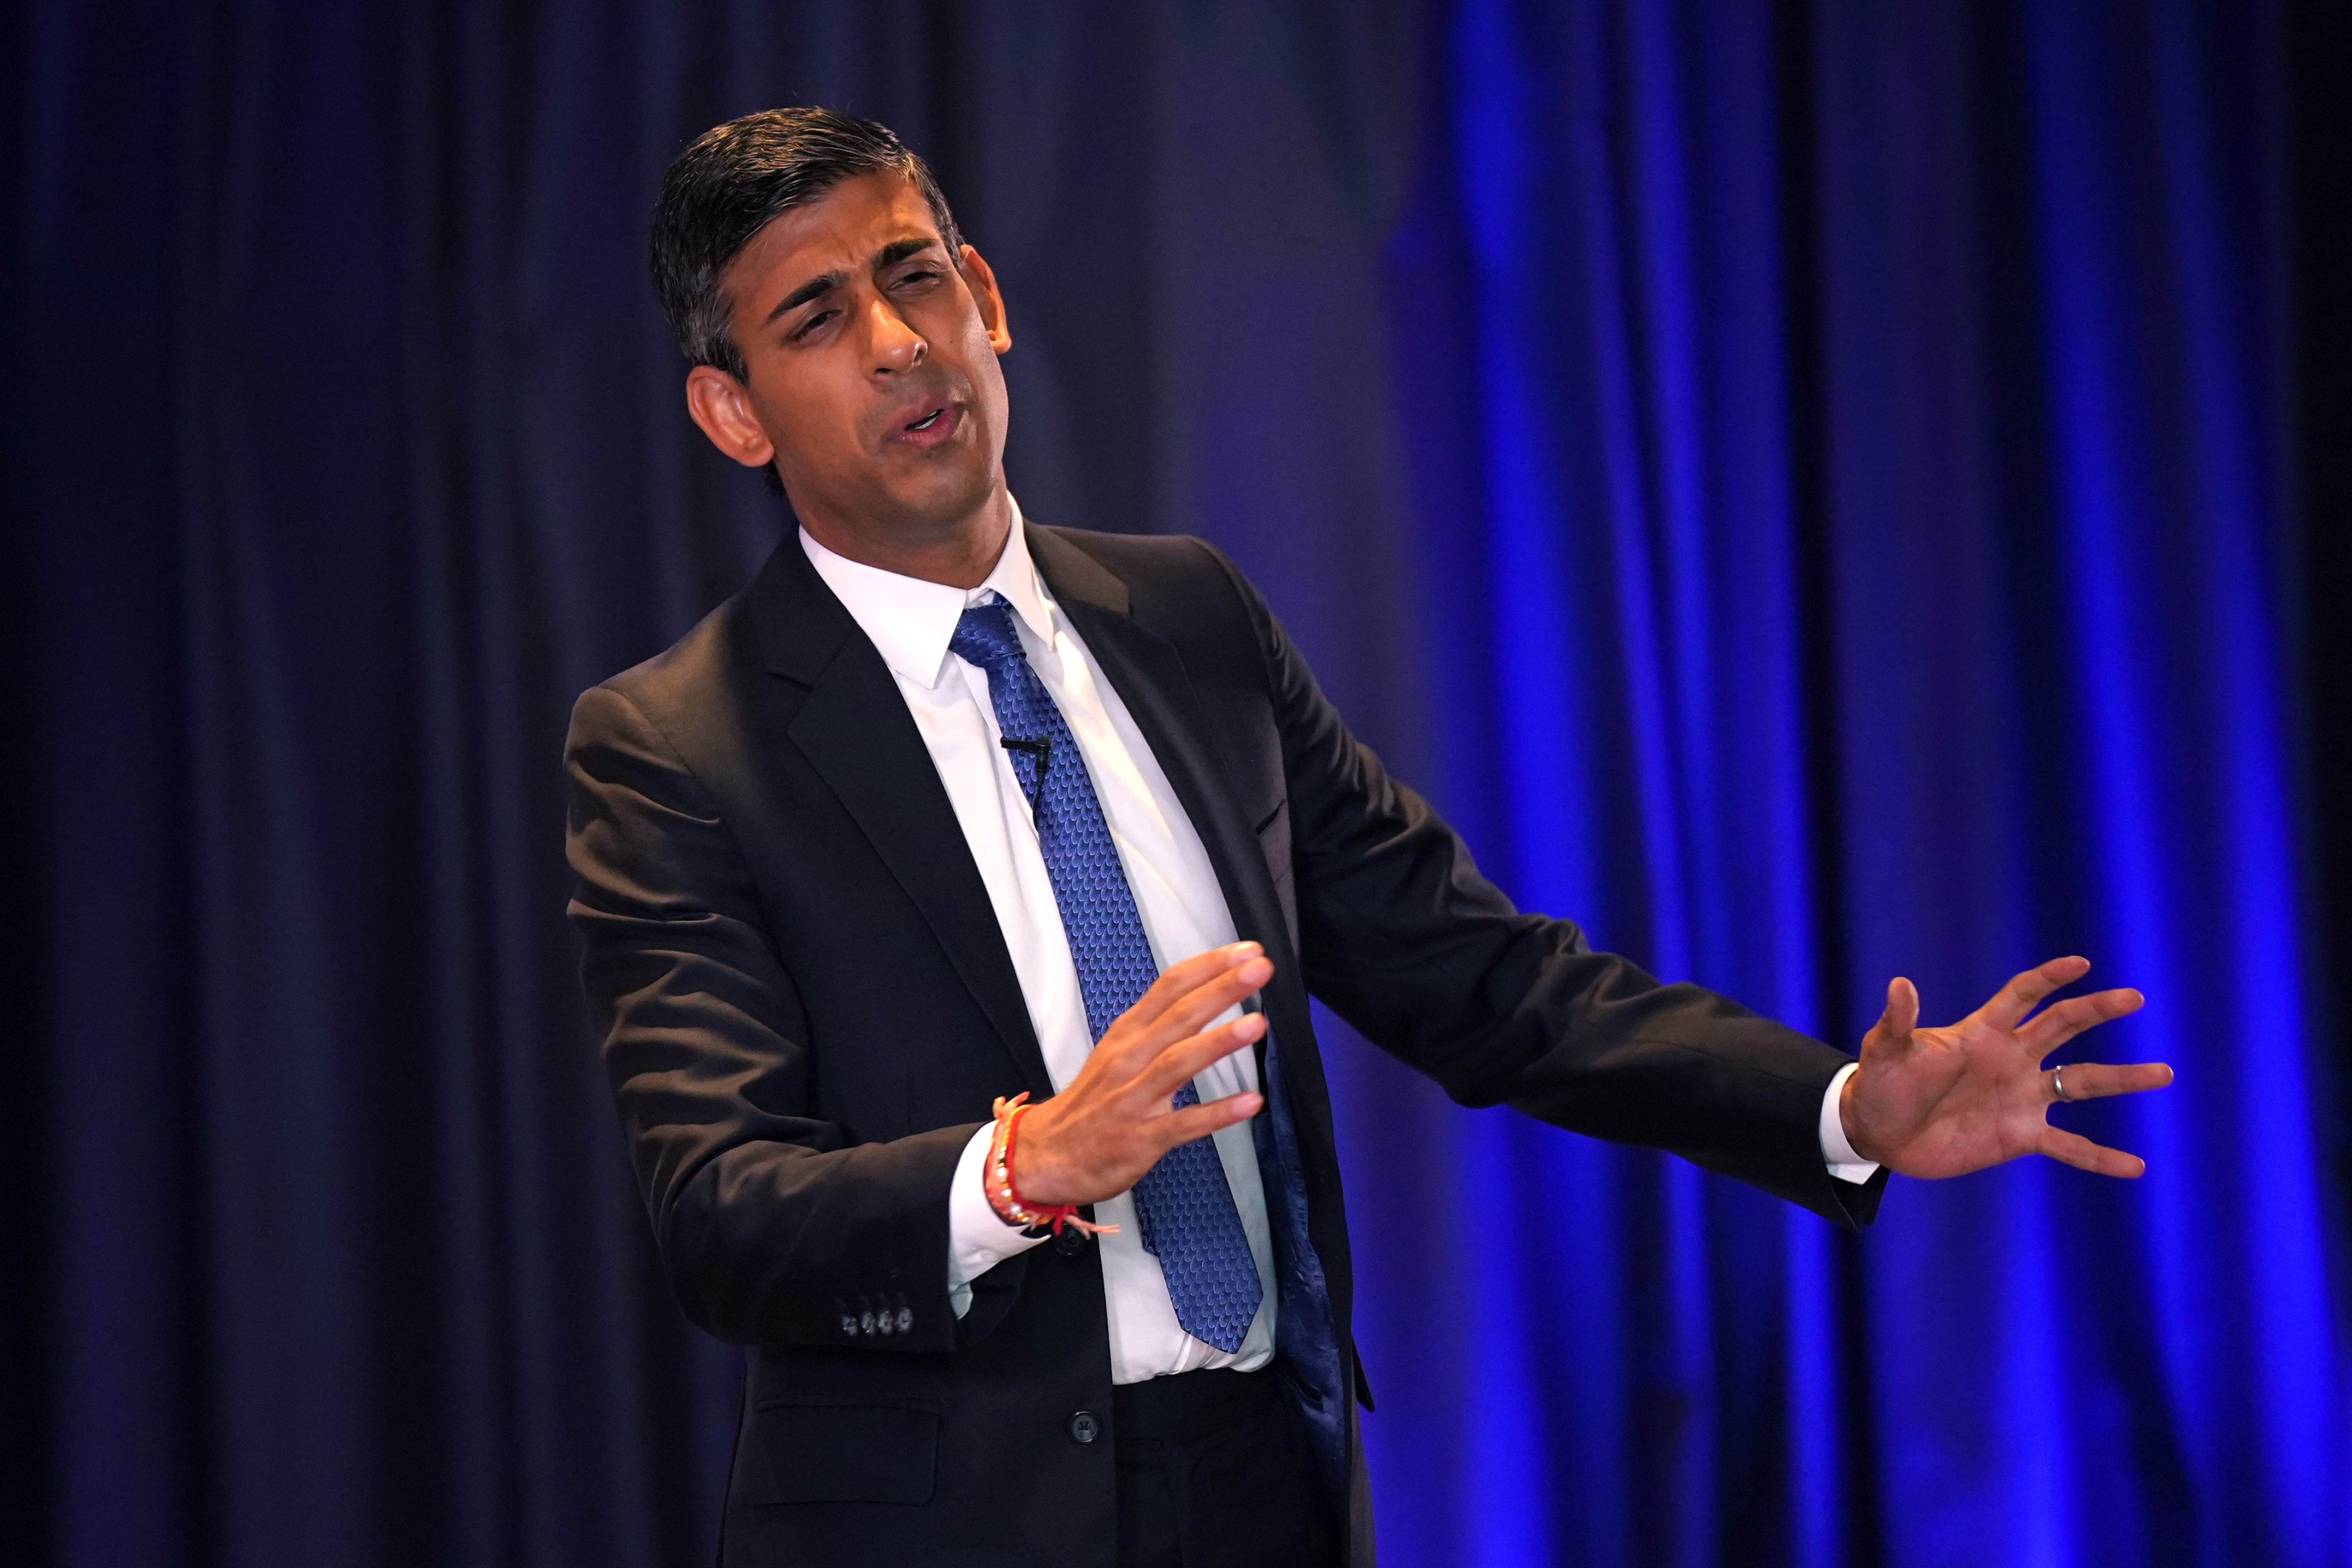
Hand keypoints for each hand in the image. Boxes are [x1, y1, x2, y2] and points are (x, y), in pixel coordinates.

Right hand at [1010, 942, 1271, 1205]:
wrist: (1048, 1155)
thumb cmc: (1093, 1102)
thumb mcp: (1117, 1051)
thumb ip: (1158, 1026)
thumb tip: (1206, 996)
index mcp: (1127, 1034)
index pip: (1169, 987)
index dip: (1208, 966)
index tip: (1246, 951)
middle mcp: (1129, 1059)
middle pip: (1178, 1016)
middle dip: (1220, 990)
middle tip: (1260, 969)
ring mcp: (1133, 1099)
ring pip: (1177, 1063)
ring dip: (1218, 1042)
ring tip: (1256, 1024)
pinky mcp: (1139, 1139)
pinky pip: (1183, 1124)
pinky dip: (1217, 1113)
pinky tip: (1249, 1101)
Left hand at [1840, 955, 2172, 1178]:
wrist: (1878, 1133)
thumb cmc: (1880, 1085)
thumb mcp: (1885, 1052)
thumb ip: (1898, 1022)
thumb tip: (1900, 983)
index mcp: (1981, 1033)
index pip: (2022, 996)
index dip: (2049, 979)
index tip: (2081, 963)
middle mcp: (2009, 1060)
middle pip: (2062, 1027)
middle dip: (2097, 1010)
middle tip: (2134, 998)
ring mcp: (2020, 1097)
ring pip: (2081, 1083)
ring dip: (2121, 1079)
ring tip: (2163, 1073)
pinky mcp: (2020, 1136)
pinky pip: (2070, 1147)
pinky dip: (2101, 1157)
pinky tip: (2135, 1166)